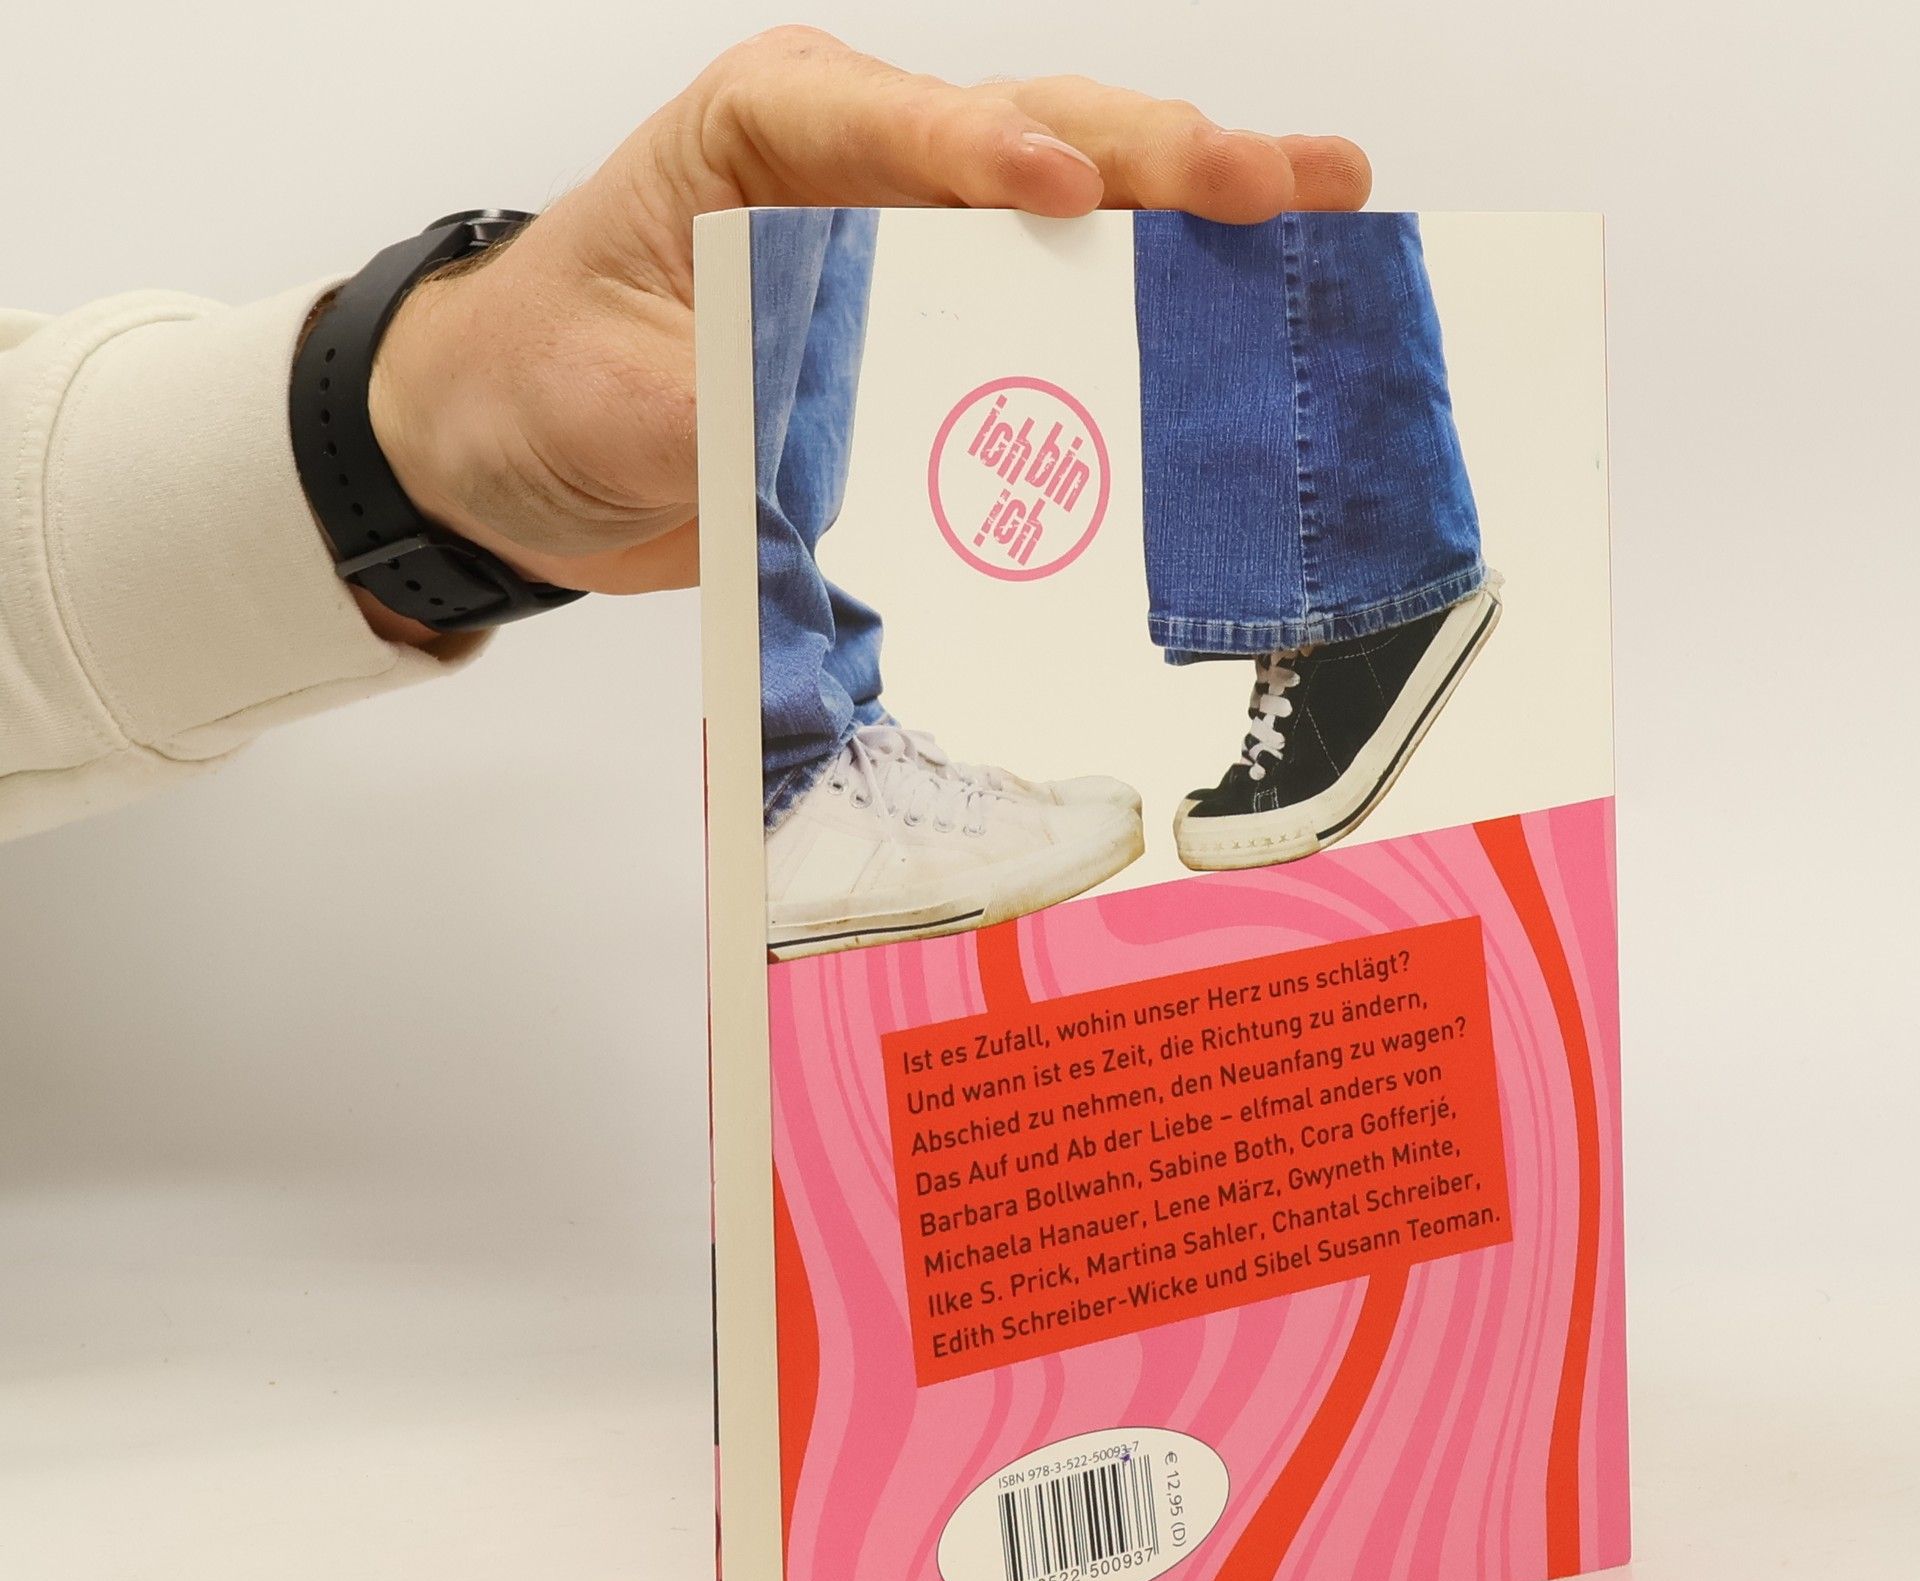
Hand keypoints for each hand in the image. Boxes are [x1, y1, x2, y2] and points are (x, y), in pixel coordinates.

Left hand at [368, 27, 1370, 602]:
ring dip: (1193, 217)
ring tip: (1320, 208)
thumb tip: (827, 439)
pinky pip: (1049, 318)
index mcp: (766, 135)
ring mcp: (910, 251)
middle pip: (1029, 139)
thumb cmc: (539, 380)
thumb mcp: (610, 399)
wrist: (516, 455)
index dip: (985, 151)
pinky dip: (1144, 316)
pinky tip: (1238, 318)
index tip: (1064, 189)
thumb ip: (720, 407)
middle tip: (1279, 183)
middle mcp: (859, 170)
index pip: (895, 125)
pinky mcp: (932, 339)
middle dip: (1156, 161)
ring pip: (1070, 213)